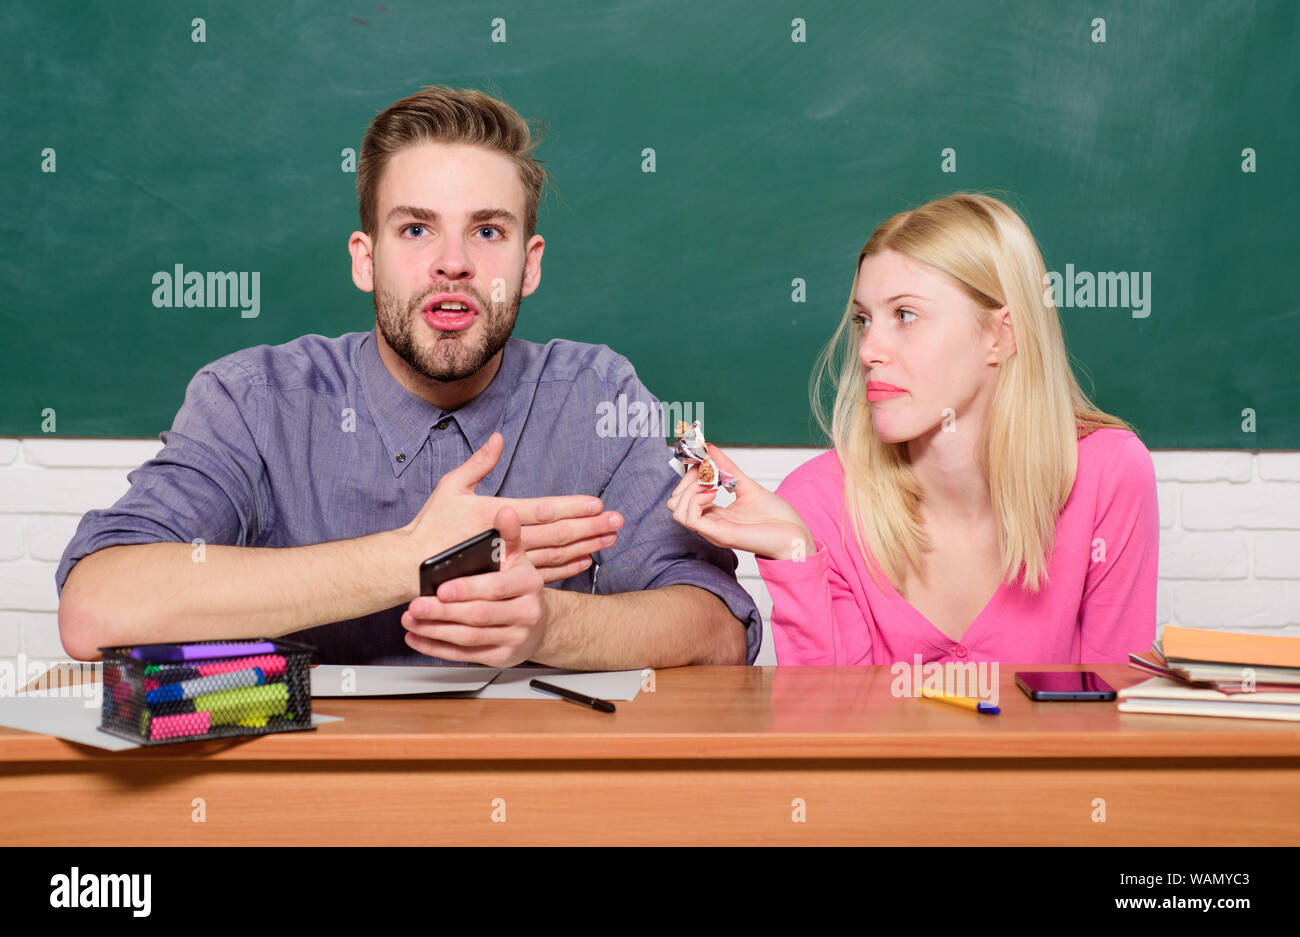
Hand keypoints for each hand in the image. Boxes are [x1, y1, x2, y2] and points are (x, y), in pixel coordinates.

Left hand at [401, 505, 547, 666]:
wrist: (538, 623)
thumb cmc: (519, 585)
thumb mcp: (518, 557)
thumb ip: (508, 535)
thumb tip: (505, 511)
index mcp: (530, 584)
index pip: (496, 588)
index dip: (467, 589)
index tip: (440, 588)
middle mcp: (527, 613)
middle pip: (479, 615)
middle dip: (444, 612)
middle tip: (415, 605)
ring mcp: (515, 638)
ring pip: (469, 637)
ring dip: (435, 630)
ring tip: (411, 619)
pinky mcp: (502, 658)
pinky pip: (465, 655)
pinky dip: (437, 647)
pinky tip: (417, 637)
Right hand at [402, 432, 623, 585]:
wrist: (409, 568)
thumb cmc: (429, 526)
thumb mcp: (451, 486)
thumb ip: (478, 463)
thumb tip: (498, 438)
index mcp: (495, 514)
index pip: (543, 510)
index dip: (572, 507)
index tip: (598, 504)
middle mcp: (505, 540)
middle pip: (558, 534)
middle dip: (590, 527)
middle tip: (618, 521)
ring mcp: (506, 563)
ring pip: (555, 555)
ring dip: (585, 546)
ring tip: (609, 540)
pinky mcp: (504, 579)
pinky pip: (542, 574)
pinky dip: (566, 569)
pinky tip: (585, 562)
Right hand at [667, 444, 813, 560]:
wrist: (794, 535)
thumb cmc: (777, 518)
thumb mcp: (746, 485)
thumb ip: (727, 468)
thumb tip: (710, 448)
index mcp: (715, 514)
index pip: (683, 496)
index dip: (689, 475)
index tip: (702, 460)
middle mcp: (709, 523)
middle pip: (675, 502)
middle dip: (686, 480)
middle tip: (707, 472)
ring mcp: (712, 529)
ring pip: (676, 509)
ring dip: (689, 489)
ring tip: (711, 483)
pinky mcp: (719, 534)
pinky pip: (689, 517)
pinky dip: (696, 499)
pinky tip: (714, 492)